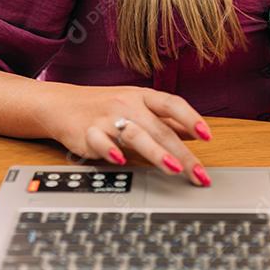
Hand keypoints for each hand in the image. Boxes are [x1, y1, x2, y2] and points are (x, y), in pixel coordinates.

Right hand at [46, 83, 212, 186]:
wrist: (62, 104)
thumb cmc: (104, 106)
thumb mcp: (138, 106)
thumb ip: (165, 120)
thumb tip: (195, 132)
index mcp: (143, 97)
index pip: (172, 104)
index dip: (191, 118)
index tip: (207, 136)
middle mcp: (127, 105)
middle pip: (159, 128)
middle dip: (182, 152)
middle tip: (198, 173)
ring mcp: (107, 118)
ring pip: (135, 134)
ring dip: (156, 152)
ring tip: (173, 168)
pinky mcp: (88, 132)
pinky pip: (101, 142)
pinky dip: (110, 151)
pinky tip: (121, 161)